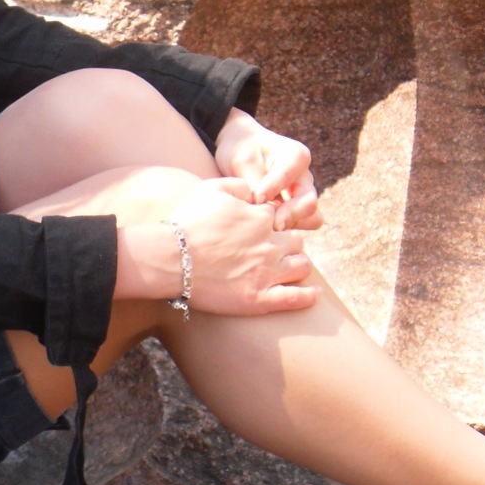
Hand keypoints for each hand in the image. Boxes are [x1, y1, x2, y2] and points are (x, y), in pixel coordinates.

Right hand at [166, 175, 317, 315]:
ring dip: (298, 264)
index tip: (263, 228)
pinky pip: (296, 298)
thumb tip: (257, 191)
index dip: (274, 221)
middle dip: (288, 242)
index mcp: (262, 217)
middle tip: (273, 249)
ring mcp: (267, 273)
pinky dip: (309, 296)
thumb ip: (240, 185)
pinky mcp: (260, 299)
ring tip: (290, 268)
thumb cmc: (187, 223)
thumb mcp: (211, 189)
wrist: (170, 259)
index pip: (282, 216)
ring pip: (302, 266)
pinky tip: (314, 295)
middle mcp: (271, 243)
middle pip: (296, 241)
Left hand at [213, 110, 321, 231]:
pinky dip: (286, 230)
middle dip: (291, 215)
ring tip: (269, 228)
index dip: (273, 189)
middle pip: (309, 203)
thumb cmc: (242, 150)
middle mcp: (305, 178)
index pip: (289, 177)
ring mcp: (302, 196)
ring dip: (292, 225)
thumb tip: (260, 205)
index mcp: (297, 156)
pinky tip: (266, 231)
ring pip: (311, 218)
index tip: (256, 199)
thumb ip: (253, 180)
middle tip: (272, 225)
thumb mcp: (243, 159)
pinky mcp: (294, 210)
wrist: (240, 151)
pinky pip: (300, 226)